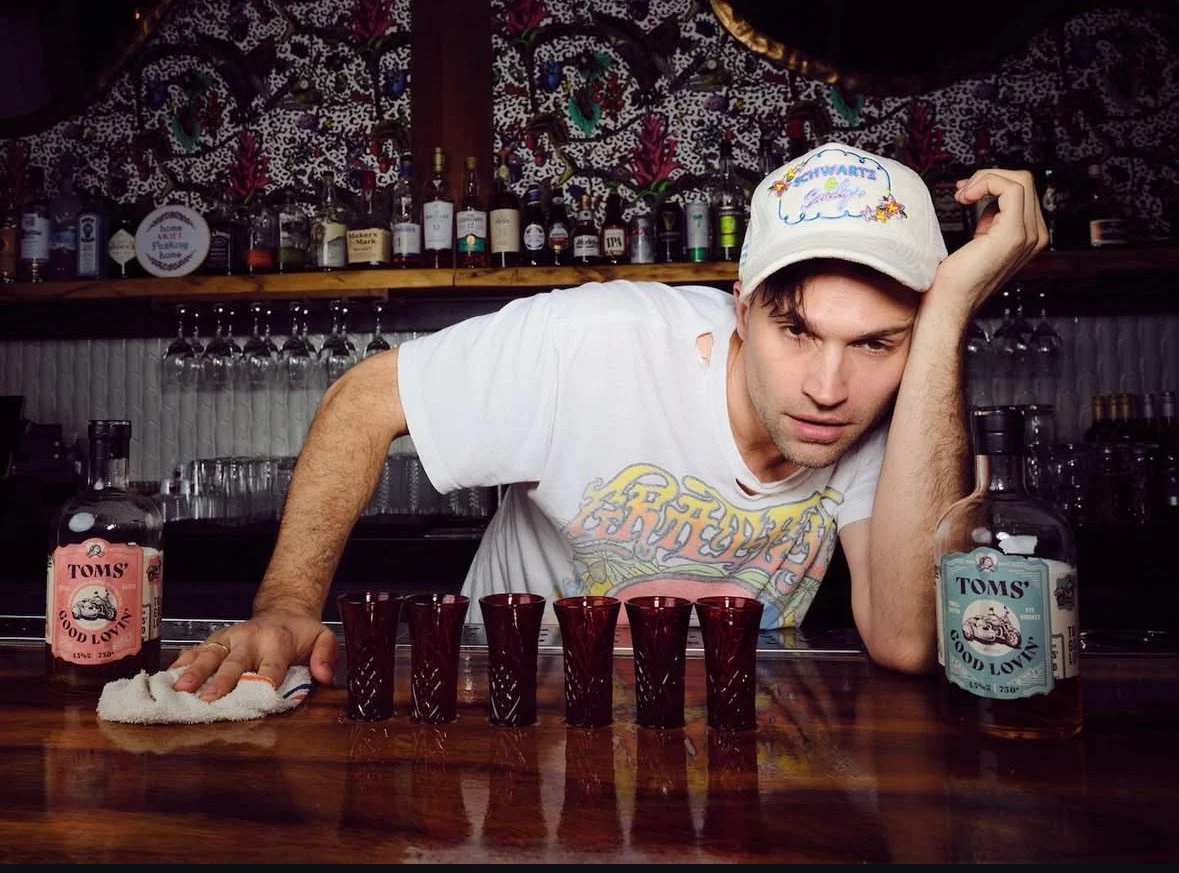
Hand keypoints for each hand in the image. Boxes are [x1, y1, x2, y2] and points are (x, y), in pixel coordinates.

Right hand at [169, 608, 337, 700]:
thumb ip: (326, 655)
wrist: (282, 611)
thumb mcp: (323, 637)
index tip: (257, 696)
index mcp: (278, 641)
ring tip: (179, 688)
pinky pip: (195, 651)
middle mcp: (250, 639)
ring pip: (209, 655)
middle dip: (222, 680)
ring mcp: (229, 639)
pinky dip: (180, 663)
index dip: (265, 680)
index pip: (271, 666)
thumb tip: (325, 676)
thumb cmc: (300, 632)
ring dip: (194, 672)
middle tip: (208, 698)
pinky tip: (166, 677)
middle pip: (235, 663)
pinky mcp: (215, 640)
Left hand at [928, 168, 1048, 315]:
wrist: (950, 302)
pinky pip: (1011, 188)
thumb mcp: (981, 237)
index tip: (966, 191)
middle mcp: (1035, 235)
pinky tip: (967, 197)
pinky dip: (987, 183)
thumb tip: (986, 195)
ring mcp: (1028, 235)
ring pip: (1020, 180)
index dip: (993, 182)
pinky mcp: (1014, 234)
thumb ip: (992, 217)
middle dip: (989, 177)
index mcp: (1029, 235)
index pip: (1022, 190)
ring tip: (963, 195)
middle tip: (963, 191)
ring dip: (986, 179)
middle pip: (1024, 180)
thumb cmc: (957, 277)